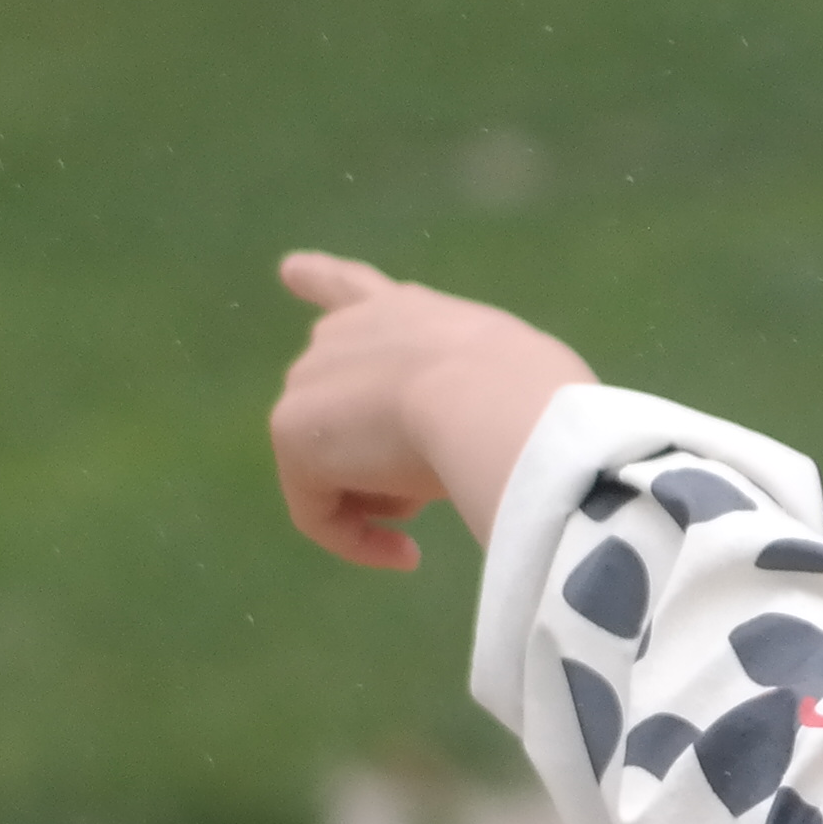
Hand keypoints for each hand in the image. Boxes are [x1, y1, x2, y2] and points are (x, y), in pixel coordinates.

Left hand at [271, 252, 593, 570]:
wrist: (493, 402)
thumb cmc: (531, 390)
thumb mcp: (510, 373)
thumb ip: (476, 386)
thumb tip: (463, 432)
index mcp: (407, 313)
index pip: (356, 290)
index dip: (323, 279)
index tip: (291, 269)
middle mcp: (346, 334)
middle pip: (339, 402)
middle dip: (380, 453)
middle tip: (432, 488)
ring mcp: (310, 382)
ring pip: (333, 463)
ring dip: (380, 494)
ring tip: (433, 508)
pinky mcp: (293, 437)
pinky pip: (319, 511)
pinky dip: (358, 540)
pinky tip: (408, 553)